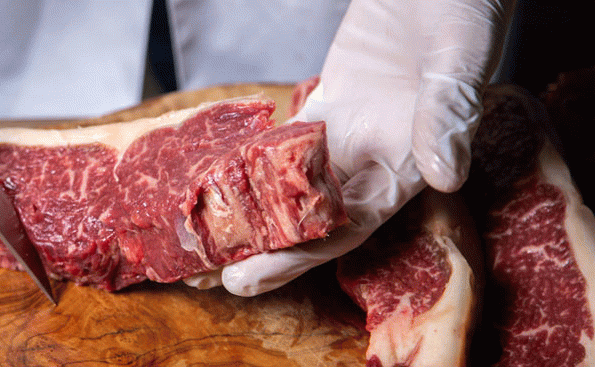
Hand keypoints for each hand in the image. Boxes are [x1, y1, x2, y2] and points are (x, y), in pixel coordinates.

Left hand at [185, 0, 514, 295]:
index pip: (350, 224)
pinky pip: (285, 140)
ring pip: (294, 184)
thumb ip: (447, 114)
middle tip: (219, 272)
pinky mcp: (328, 103)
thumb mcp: (458, 59)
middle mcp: (373, 158)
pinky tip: (219, 176)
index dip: (303, 256)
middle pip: (313, 216)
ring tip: (210, 234)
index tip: (256, 278)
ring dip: (255, 211)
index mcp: (409, 163)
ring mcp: (346, 132)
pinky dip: (254, 159)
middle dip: (267, 247)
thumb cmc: (463, 12)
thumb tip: (446, 174)